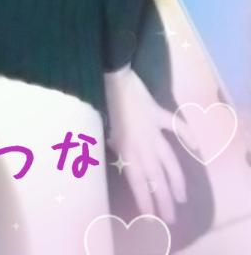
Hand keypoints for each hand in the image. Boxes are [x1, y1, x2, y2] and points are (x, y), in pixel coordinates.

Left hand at [103, 65, 197, 224]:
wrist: (109, 77)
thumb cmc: (100, 104)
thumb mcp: (101, 131)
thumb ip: (114, 148)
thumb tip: (121, 162)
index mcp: (125, 149)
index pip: (138, 181)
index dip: (145, 201)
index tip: (152, 218)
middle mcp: (142, 143)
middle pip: (156, 176)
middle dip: (164, 199)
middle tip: (171, 217)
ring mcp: (152, 128)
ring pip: (168, 159)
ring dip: (176, 179)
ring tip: (182, 196)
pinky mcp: (158, 113)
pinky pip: (175, 125)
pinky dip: (186, 134)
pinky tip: (195, 147)